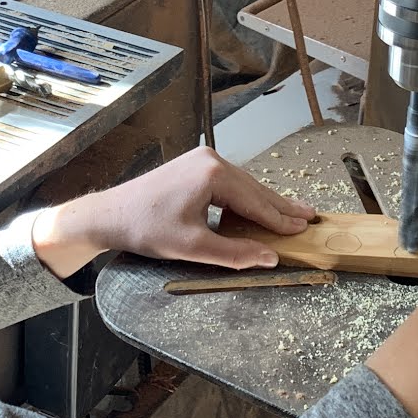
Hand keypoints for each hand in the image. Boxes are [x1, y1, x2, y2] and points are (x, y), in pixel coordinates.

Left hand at [31, 147, 315, 277]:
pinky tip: (258, 207)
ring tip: (291, 214)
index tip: (303, 229)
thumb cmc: (146, 228)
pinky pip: (229, 183)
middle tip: (309, 217)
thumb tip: (269, 258)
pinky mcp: (193, 166)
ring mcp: (201, 160)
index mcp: (212, 173)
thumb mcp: (192, 247)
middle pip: (253, 188)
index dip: (280, 219)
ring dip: (264, 202)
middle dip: (280, 206)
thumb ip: (234, 253)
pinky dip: (245, 198)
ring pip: (242, 186)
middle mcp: (210, 159)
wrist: (109, 214)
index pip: (255, 201)